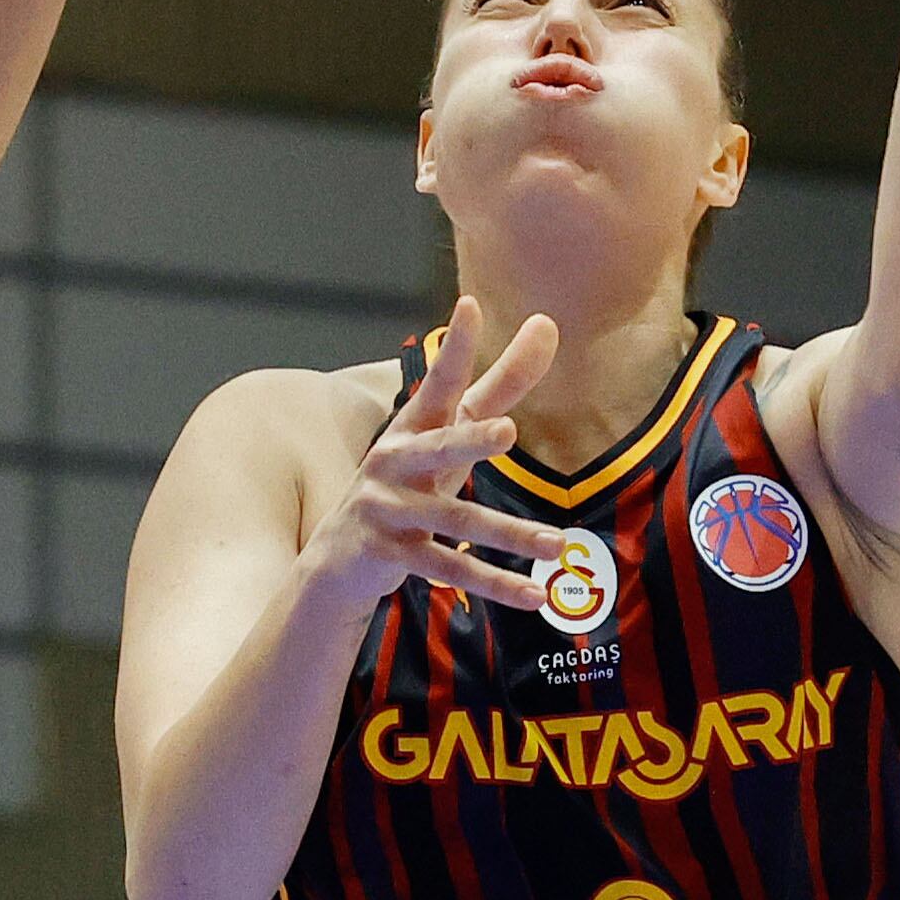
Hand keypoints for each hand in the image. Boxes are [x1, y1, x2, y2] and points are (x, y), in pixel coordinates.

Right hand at [305, 299, 566, 612]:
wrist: (340, 556)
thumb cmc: (412, 480)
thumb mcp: (452, 433)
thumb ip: (502, 384)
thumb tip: (549, 323)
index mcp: (415, 426)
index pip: (441, 380)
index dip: (457, 347)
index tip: (471, 305)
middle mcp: (397, 461)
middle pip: (439, 448)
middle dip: (470, 440)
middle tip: (507, 431)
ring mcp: (390, 508)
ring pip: (457, 522)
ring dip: (509, 535)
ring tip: (558, 543)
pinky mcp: (390, 553)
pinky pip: (449, 569)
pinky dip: (494, 584)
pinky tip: (535, 594)